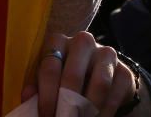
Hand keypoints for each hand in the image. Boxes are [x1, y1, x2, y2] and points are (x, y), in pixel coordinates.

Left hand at [21, 31, 137, 116]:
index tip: (45, 116)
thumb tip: (27, 97)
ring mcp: (106, 54)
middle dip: (67, 104)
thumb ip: (38, 85)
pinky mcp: (123, 71)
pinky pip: (114, 94)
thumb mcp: (51, 76)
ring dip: (88, 109)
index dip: (46, 96)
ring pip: (99, 84)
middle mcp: (82, 42)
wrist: (102, 74)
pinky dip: (105, 111)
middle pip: (73, 75)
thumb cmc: (67, 74)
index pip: (49, 68)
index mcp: (58, 41)